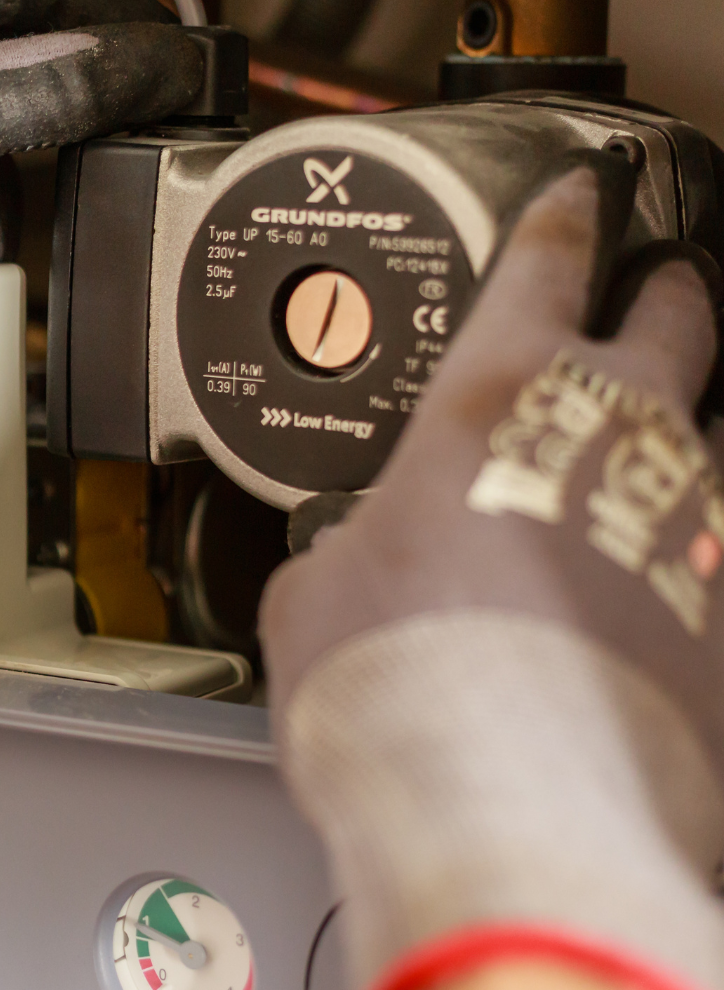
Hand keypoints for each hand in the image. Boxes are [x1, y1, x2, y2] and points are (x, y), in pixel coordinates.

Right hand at [261, 159, 723, 989]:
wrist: (504, 800)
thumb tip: (359, 565)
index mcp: (497, 398)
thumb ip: (352, 546)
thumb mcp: (316, 591)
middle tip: (666, 286)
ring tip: (680, 438)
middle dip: (670, 292)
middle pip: (677, 321)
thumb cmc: (398, 680)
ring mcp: (695, 522)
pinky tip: (673, 579)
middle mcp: (618, 435)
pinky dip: (701, 554)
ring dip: (701, 428)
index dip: (561, 221)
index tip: (577, 199)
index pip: (543, 267)